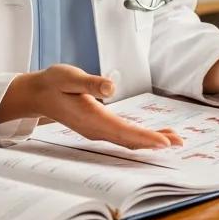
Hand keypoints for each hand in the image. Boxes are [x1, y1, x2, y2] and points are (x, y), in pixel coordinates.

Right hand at [0, 64, 182, 148]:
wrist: (38, 93)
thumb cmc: (54, 83)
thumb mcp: (70, 77)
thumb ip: (90, 82)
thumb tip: (111, 87)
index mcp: (92, 118)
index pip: (125, 131)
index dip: (146, 137)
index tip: (165, 142)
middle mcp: (96, 129)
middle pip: (130, 140)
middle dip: (154, 142)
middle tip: (180, 143)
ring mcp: (96, 130)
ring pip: (127, 140)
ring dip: (149, 141)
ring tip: (173, 139)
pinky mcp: (97, 127)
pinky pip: (122, 136)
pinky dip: (139, 137)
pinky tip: (151, 135)